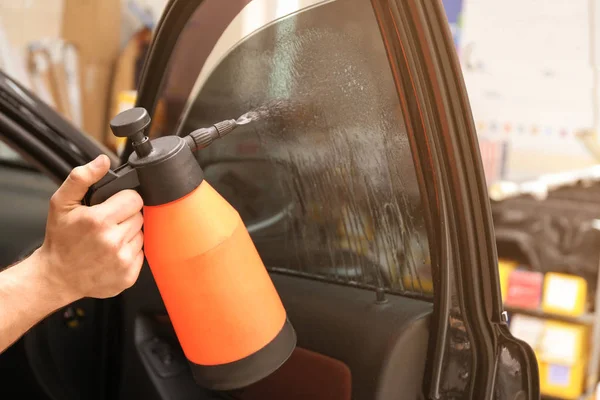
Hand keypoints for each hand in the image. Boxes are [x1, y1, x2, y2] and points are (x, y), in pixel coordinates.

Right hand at [38, 155, 143, 301]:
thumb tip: (102, 161)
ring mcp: (122, 260)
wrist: (57, 278)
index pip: (134, 198)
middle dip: (126, 216)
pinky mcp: (129, 275)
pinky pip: (142, 253)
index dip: (124, 199)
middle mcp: (113, 241)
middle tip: (108, 223)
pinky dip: (131, 251)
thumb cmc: (60, 241)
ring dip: (129, 234)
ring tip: (109, 238)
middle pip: (140, 216)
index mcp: (98, 221)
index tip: (112, 206)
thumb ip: (81, 178)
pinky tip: (113, 253)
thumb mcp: (61, 204)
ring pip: (142, 234)